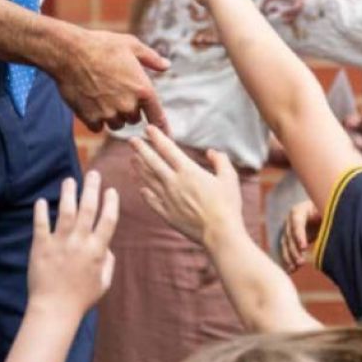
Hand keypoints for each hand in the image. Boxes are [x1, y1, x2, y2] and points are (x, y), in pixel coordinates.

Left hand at [26, 172, 118, 322]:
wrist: (54, 309)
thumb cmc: (82, 298)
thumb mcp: (104, 282)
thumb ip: (108, 261)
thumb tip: (107, 246)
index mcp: (98, 249)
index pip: (108, 219)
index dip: (111, 203)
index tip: (111, 190)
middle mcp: (80, 242)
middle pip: (88, 208)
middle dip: (92, 188)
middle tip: (93, 173)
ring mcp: (60, 243)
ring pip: (66, 211)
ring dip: (69, 193)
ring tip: (70, 180)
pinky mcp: (41, 247)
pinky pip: (41, 225)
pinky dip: (41, 212)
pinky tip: (42, 201)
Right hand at [52, 29, 168, 132]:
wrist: (70, 52)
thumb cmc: (102, 45)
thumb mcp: (132, 45)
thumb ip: (152, 58)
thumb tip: (166, 65)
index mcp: (143, 89)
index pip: (157, 116)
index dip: (161, 124)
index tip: (162, 131)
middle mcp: (128, 105)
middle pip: (134, 119)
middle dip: (129, 110)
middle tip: (118, 94)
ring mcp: (108, 113)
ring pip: (117, 125)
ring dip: (113, 117)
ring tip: (104, 98)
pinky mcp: (90, 118)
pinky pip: (98, 128)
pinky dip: (96, 120)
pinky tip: (91, 105)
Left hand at [129, 125, 242, 248]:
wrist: (219, 233)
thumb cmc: (227, 204)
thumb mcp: (229, 177)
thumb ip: (220, 161)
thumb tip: (211, 152)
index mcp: (188, 171)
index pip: (168, 149)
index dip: (157, 137)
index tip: (148, 129)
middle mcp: (174, 183)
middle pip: (152, 162)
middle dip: (141, 149)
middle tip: (132, 140)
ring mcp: (168, 199)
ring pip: (148, 180)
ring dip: (139, 168)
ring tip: (132, 159)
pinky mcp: (167, 214)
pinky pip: (151, 200)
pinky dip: (144, 192)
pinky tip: (140, 187)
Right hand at [279, 200, 321, 272]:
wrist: (321, 211)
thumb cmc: (327, 210)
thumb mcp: (327, 213)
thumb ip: (327, 222)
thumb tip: (333, 233)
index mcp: (299, 211)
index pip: (297, 224)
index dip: (299, 236)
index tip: (304, 247)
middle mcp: (290, 220)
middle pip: (289, 236)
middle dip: (294, 250)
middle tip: (301, 262)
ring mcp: (288, 230)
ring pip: (286, 245)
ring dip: (290, 257)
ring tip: (295, 267)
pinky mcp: (289, 239)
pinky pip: (287, 250)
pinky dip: (289, 260)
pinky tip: (291, 270)